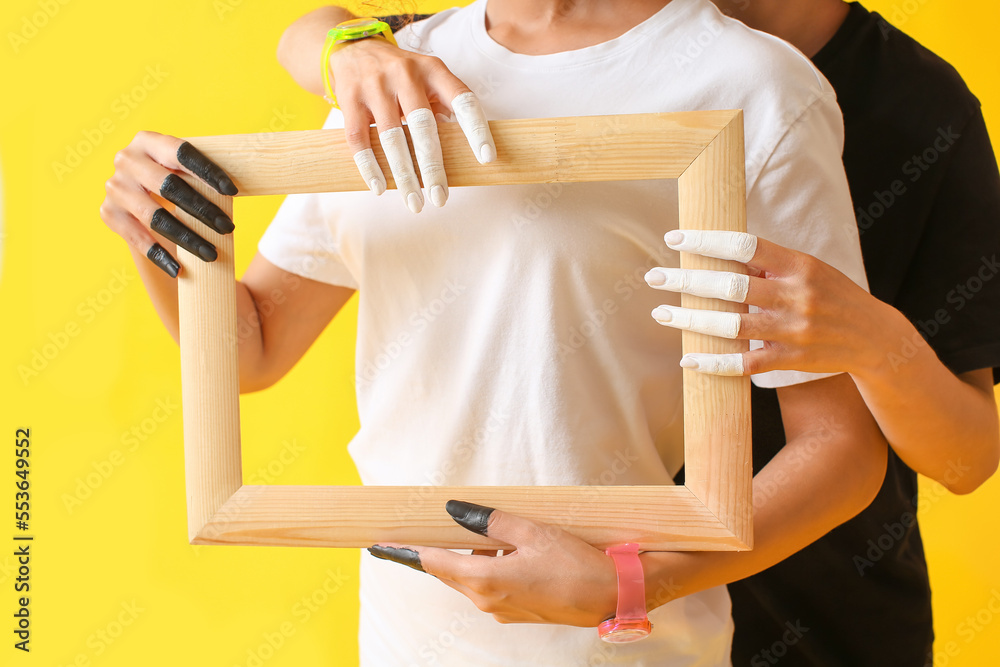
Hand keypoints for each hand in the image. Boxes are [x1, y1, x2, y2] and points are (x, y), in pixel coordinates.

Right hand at [100, 131, 237, 276]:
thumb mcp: (185, 170)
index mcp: (149, 141)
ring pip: (154, 216)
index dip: (207, 172)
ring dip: (186, 237)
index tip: (233, 192)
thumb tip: (240, 186)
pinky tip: (179, 269)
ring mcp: (115, 187)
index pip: (181, 152)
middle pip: (168, 186)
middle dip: (202, 209)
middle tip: (228, 228)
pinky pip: (136, 238)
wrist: (141, 197)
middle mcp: (126, 159)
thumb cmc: (176, 181)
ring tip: (211, 254)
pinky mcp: (108, 212)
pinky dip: (159, 255)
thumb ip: (201, 173)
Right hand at [329, 37, 495, 212]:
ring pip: (392, 137)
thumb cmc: (402, 76)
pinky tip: (379, 188)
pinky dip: (370, 167)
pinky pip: (359, 139)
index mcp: (433, 70)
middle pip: (423, 125)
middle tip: (440, 198)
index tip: (486, 159)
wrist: (354, 50)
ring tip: (414, 202)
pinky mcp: (349, 98)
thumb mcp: (428, 79)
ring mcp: (375, 85)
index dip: (476, 129)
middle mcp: (405, 73)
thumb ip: (444, 107)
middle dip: (433, 167)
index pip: (462, 99)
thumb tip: (463, 150)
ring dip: (404, 175)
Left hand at [368, 501, 617, 625]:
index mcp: (485, 580)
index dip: (407, 552)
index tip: (383, 546)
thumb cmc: (575, 563)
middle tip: (436, 527)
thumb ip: (491, 521)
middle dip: (445, 550)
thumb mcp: (532, 532)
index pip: (434, 563)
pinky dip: (493, 568)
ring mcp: (502, 610)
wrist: (612, 596)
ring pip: (473, 579)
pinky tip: (517, 552)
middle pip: (451, 572)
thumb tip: (456, 510)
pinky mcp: (518, 612)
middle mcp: (487, 601)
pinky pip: (492, 587)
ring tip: (504, 535)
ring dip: (476, 557)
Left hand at [644, 230, 894, 376]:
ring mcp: (792, 331)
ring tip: (661, 313)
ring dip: (691, 321)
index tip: (674, 238)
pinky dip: (715, 363)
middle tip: (653, 276)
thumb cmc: (832, 295)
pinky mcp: (790, 359)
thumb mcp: (809, 269)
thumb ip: (769, 264)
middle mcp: (795, 297)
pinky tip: (688, 360)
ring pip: (731, 326)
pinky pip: (744, 363)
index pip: (745, 247)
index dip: (707, 242)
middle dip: (686, 281)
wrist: (874, 338)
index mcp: (799, 266)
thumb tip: (719, 250)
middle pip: (730, 288)